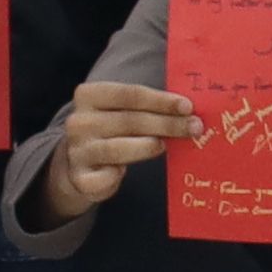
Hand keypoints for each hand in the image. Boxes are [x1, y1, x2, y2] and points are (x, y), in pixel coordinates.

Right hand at [40, 80, 201, 221]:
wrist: (77, 164)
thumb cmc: (109, 132)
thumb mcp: (119, 112)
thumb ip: (144, 109)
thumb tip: (187, 111)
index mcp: (88, 95)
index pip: (129, 94)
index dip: (160, 100)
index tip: (187, 106)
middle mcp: (79, 121)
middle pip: (129, 120)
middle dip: (166, 123)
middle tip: (194, 127)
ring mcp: (78, 150)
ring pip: (118, 148)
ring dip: (148, 146)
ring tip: (168, 146)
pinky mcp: (80, 178)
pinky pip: (104, 177)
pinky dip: (117, 176)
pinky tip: (125, 172)